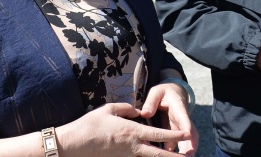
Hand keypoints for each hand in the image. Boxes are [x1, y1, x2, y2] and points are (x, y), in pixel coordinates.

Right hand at [57, 102, 190, 155]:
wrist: (72, 145)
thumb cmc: (89, 125)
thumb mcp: (109, 109)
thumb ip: (127, 108)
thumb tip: (138, 111)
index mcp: (132, 131)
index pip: (159, 133)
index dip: (174, 134)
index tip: (187, 133)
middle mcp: (132, 146)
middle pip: (158, 154)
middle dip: (174, 156)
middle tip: (189, 156)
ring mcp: (126, 156)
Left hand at [140, 82, 198, 154]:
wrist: (172, 92)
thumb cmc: (164, 92)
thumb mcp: (156, 92)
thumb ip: (151, 102)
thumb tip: (145, 114)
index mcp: (178, 107)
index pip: (184, 116)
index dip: (187, 125)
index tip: (188, 134)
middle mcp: (181, 119)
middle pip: (190, 132)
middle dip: (191, 144)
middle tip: (190, 154)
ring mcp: (180, 126)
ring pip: (186, 140)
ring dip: (186, 150)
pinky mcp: (176, 132)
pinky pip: (177, 142)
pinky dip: (176, 151)